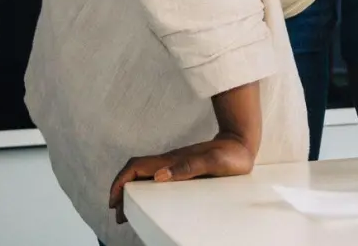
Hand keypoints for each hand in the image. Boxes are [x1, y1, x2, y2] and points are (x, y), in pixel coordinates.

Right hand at [107, 135, 254, 224]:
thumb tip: (160, 176)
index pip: (137, 166)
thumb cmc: (231, 153)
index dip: (120, 181)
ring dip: (132, 192)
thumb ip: (189, 167)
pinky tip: (149, 202)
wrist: (243, 143)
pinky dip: (146, 190)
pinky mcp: (182, 169)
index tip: (113, 200)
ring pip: (145, 176)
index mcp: (173, 160)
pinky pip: (157, 179)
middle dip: (121, 192)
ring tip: (127, 213)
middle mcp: (170, 161)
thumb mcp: (213, 162)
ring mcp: (175, 165)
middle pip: (136, 173)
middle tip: (119, 215)